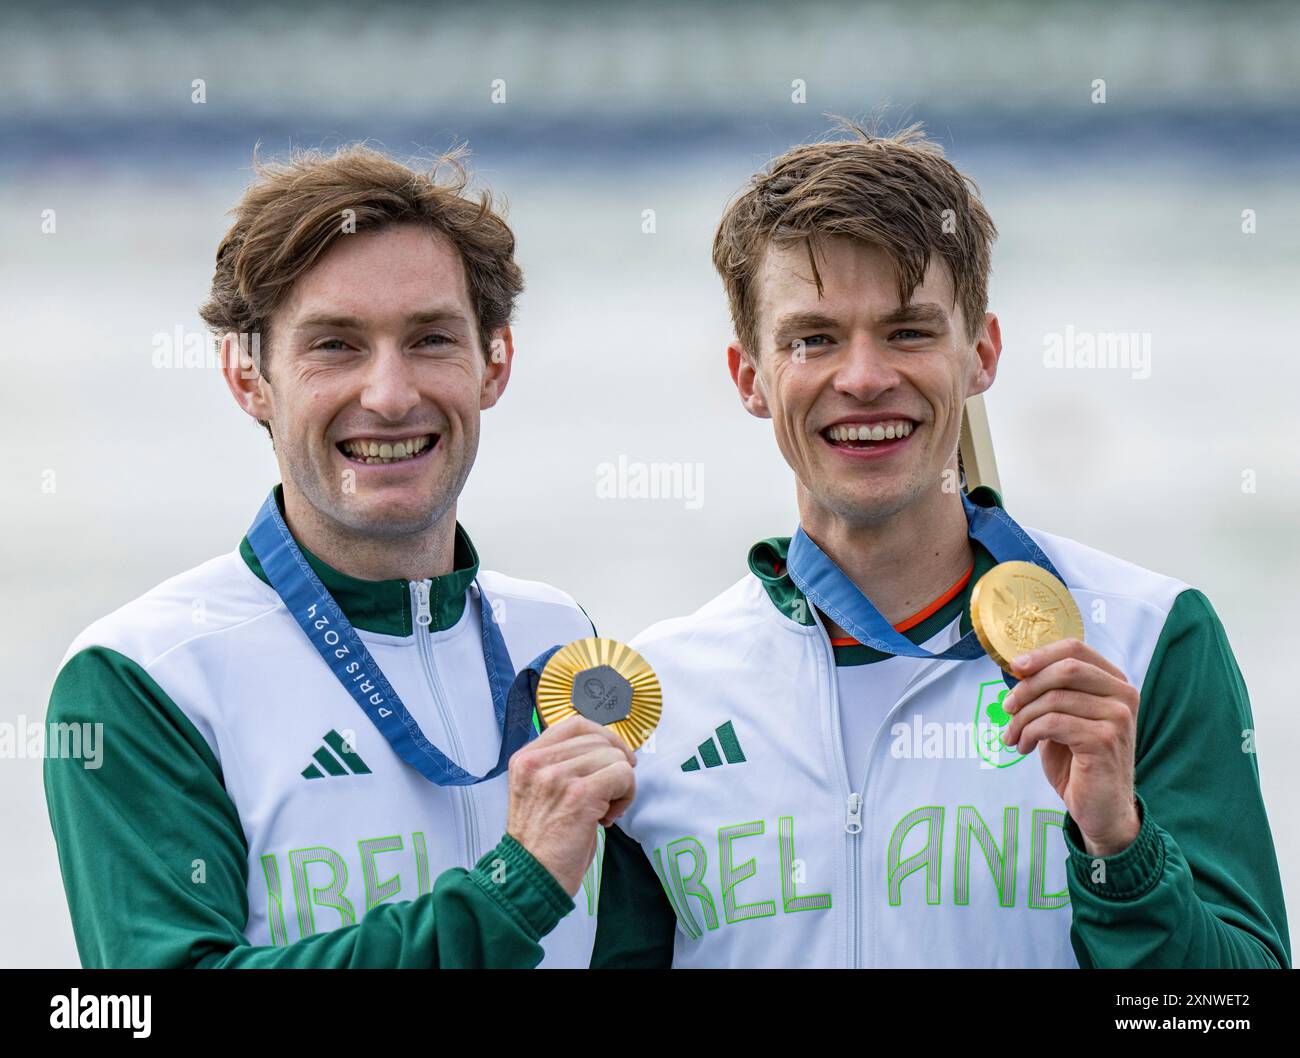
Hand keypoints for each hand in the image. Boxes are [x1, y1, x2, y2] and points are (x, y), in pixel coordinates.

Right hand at [505, 714, 636, 895]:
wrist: (531, 878)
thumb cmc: (542, 843)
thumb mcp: (540, 792)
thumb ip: (561, 765)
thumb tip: (606, 750)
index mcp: (526, 759)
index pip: (574, 724)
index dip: (603, 736)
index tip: (615, 757)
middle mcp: (537, 762)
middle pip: (598, 740)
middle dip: (613, 766)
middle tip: (606, 797)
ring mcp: (557, 776)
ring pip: (614, 757)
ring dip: (620, 785)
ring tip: (603, 811)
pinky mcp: (580, 794)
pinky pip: (622, 775)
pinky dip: (625, 795)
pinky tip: (607, 818)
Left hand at [1000, 638, 1140, 856]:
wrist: (1101, 809)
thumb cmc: (1079, 763)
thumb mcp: (1063, 719)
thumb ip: (1051, 692)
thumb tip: (1019, 668)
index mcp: (1114, 683)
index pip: (1076, 649)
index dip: (1040, 654)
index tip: (1015, 667)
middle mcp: (1123, 695)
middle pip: (1064, 669)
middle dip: (1027, 686)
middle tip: (1007, 707)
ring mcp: (1118, 717)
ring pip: (1053, 698)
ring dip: (1022, 718)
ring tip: (1013, 736)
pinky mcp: (1104, 739)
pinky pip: (1052, 723)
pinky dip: (1028, 733)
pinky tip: (1023, 747)